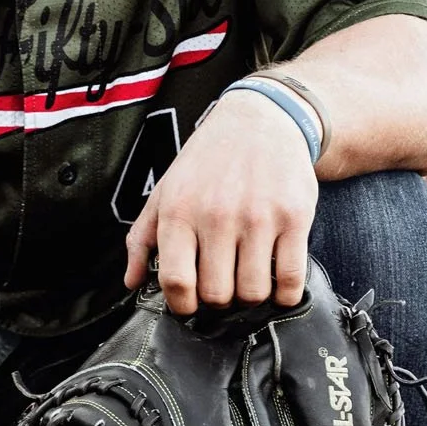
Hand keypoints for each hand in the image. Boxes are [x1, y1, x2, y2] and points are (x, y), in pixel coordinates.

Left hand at [124, 89, 318, 314]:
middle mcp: (217, 216)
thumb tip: (132, 282)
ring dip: (250, 297)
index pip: (176, 283)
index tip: (190, 304)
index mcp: (179, 212)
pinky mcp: (294, 218)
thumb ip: (143, 238)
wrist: (261, 120)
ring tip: (247, 279)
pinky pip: (290, 280)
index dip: (182, 305)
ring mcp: (258, 218)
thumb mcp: (165, 191)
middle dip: (218, 301)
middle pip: (217, 295)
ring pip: (253, 292)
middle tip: (222, 285)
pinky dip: (284, 294)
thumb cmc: (208, 161)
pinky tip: (276, 282)